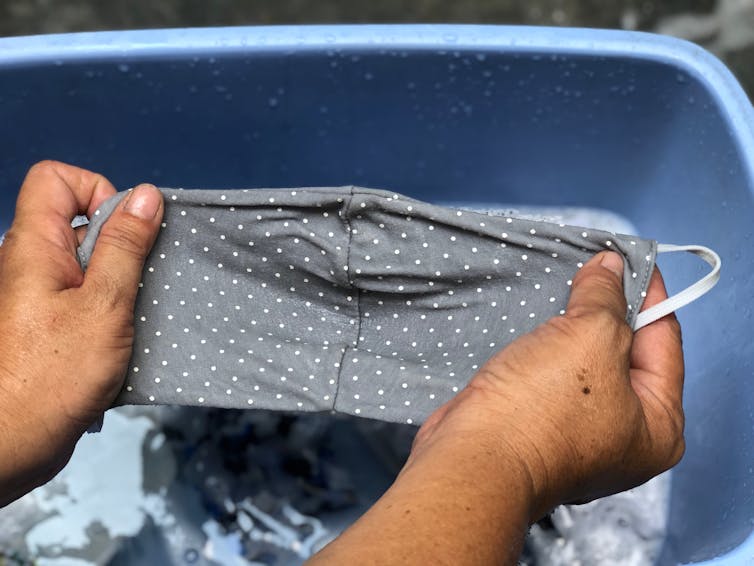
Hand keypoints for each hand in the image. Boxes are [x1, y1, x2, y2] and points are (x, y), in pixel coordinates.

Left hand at [0, 161, 162, 506]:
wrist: (11, 444)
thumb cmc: (54, 374)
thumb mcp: (104, 303)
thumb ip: (125, 246)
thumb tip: (144, 195)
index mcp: (34, 245)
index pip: (56, 179)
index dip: (95, 191)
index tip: (123, 232)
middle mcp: (29, 262)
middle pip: (76, 219)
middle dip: (118, 240)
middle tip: (136, 280)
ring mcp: (36, 295)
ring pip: (85, 261)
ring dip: (117, 278)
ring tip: (130, 313)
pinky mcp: (46, 325)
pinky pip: (82, 295)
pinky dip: (108, 306)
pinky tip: (120, 338)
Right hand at [309, 250, 684, 564]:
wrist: (474, 456)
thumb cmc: (543, 406)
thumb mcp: (589, 336)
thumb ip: (606, 297)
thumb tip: (611, 266)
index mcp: (658, 426)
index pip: (664, 340)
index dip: (649, 293)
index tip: (632, 257)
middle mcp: (625, 436)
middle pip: (625, 353)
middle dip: (609, 309)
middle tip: (595, 267)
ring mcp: (579, 436)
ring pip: (584, 364)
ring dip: (573, 327)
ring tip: (565, 285)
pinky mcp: (539, 428)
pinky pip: (553, 376)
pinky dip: (548, 348)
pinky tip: (537, 320)